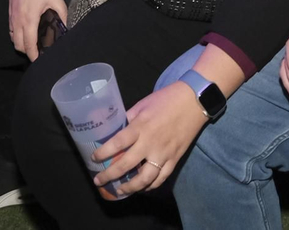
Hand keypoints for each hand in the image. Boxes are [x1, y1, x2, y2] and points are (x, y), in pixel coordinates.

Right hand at [8, 0, 65, 60]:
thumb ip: (62, 15)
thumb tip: (65, 27)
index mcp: (29, 19)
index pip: (29, 45)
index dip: (33, 56)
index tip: (39, 61)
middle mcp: (17, 19)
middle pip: (18, 44)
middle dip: (27, 51)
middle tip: (38, 51)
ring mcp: (11, 14)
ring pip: (12, 36)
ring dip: (20, 42)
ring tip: (32, 41)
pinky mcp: (9, 8)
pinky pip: (10, 27)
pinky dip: (16, 33)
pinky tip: (25, 30)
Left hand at [91, 82, 206, 194]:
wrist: (194, 101)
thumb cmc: (166, 99)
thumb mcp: (143, 105)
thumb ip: (129, 118)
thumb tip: (115, 128)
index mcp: (141, 127)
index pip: (117, 143)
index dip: (103, 153)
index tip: (94, 159)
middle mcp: (150, 143)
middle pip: (126, 165)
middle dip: (110, 175)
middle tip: (99, 181)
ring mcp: (164, 153)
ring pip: (145, 178)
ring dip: (130, 187)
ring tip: (120, 190)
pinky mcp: (175, 159)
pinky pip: (161, 178)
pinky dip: (150, 186)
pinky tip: (142, 188)